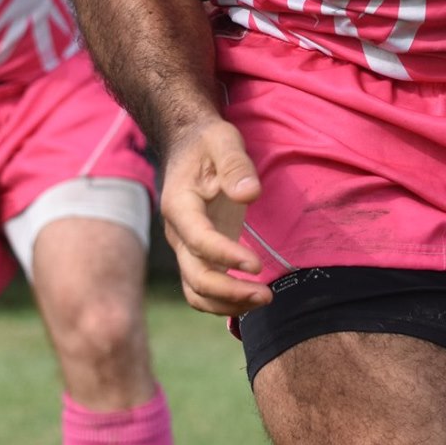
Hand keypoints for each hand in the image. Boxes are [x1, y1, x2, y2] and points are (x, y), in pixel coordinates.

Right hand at [161, 119, 271, 315]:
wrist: (189, 144)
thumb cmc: (208, 142)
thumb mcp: (223, 141)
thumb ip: (236, 165)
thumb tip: (250, 194)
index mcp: (180, 206)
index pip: (199, 241)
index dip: (226, 257)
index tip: (257, 265)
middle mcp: (178, 233)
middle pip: (195, 276)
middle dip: (230, 292)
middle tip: (267, 295)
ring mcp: (186, 247)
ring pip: (196, 291)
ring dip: (227, 303)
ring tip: (263, 300)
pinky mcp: (198, 253)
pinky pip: (203, 289)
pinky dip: (223, 301)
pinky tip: (251, 300)